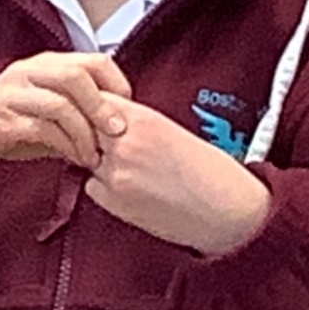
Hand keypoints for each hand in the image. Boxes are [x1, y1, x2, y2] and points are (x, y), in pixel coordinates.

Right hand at [0, 53, 131, 190]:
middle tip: (117, 133)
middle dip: (102, 106)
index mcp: (45, 64)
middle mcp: (28, 72)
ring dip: (84, 133)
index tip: (128, 111)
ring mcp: (11, 94)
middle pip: (76, 75)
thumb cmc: (11, 128)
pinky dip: (64, 146)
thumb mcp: (49, 115)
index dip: (117, 83)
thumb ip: (79, 113)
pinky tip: (74, 159)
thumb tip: (120, 124)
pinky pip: (40, 128)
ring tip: (94, 155)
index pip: (93, 60)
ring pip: (60, 103)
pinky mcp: (0, 119)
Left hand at [85, 95, 270, 255]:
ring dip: (95, 160)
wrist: (226, 208)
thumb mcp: (170, 130)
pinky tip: (128, 190)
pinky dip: (101, 187)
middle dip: (90, 133)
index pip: (95, 101)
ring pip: (82, 157)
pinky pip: (91, 187)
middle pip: (82, 127)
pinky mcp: (114, 202)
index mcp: (142, 119)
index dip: (94, 108)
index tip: (102, 116)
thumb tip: (106, 120)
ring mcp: (116, 173)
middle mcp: (125, 143)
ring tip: (128, 169)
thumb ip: (134, 122)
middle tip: (110, 145)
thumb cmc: (209, 170)